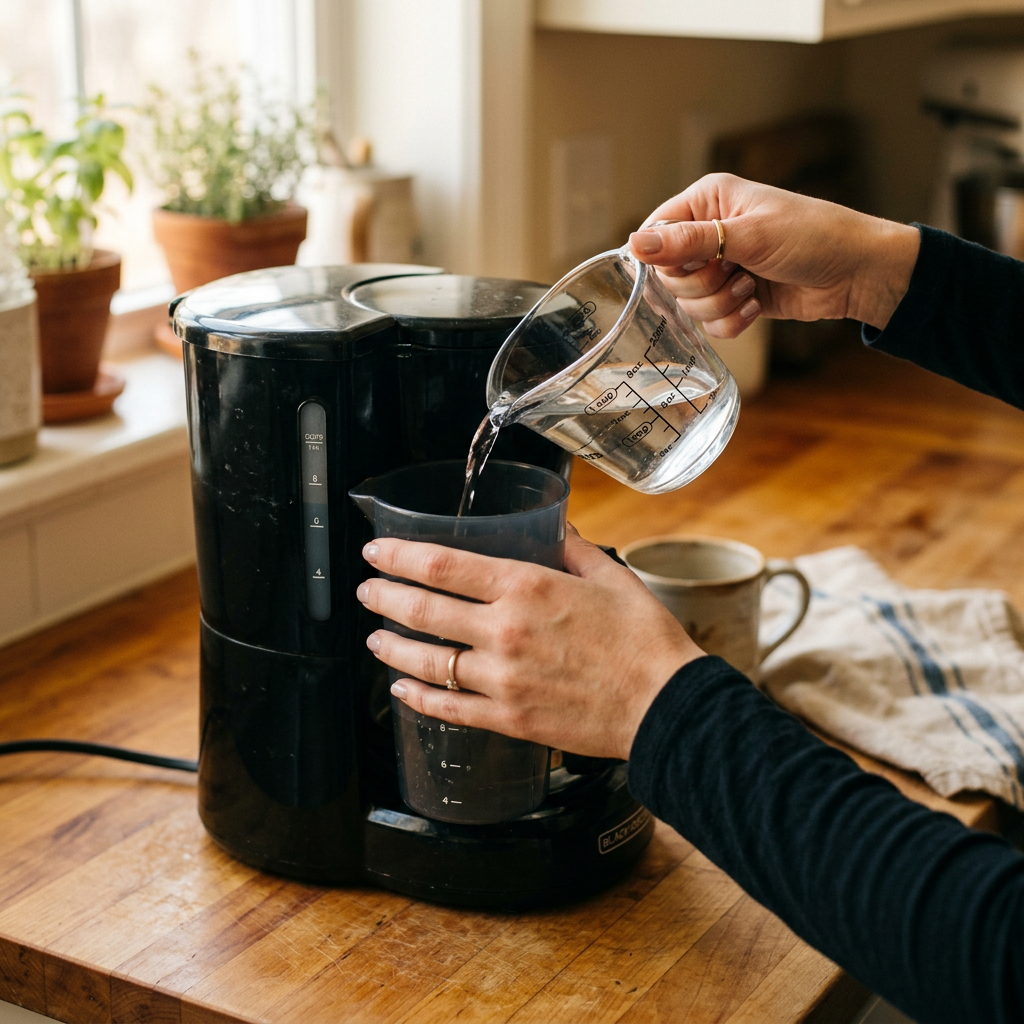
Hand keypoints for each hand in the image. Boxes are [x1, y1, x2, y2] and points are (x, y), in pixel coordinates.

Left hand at [356, 527, 703, 760]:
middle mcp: (505, 631)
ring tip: (375, 638)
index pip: (443, 566)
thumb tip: (556, 527)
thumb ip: (573, 549)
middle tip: (367, 592)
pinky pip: (449, 709)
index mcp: (526, 588)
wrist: (665, 706)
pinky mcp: (508, 718)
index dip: (400, 557)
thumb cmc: (644, 640)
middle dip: (384, 598)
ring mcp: (502, 679)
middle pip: (423, 611)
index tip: (378, 552)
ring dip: (392, 647)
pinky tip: (402, 690)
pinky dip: (418, 699)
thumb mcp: (610, 577)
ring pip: (427, 662)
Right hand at [628, 173, 919, 337]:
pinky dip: (731, 321)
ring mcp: (722, 268)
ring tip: (752, 288)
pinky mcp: (734, 297)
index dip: (664, 258)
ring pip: (689, 303)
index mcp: (707, 203)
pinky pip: (709, 323)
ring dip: (720, 304)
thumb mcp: (748, 236)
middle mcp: (709, 233)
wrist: (856, 272)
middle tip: (735, 272)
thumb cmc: (812, 236)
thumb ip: (688, 242)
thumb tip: (635, 244)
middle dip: (702, 285)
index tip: (692, 265)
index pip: (655, 233)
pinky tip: (756, 306)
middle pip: (670, 275)